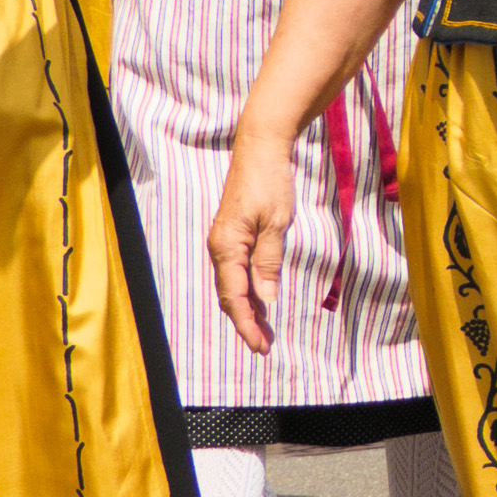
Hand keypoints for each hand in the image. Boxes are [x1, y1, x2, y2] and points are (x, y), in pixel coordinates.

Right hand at [206, 131, 298, 354]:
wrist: (260, 149)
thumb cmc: (269, 182)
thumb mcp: (276, 222)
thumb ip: (269, 261)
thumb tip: (266, 299)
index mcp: (227, 247)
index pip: (234, 297)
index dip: (247, 324)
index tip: (260, 346)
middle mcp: (220, 249)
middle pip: (229, 297)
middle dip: (246, 323)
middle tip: (265, 346)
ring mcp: (225, 243)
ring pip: (232, 286)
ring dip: (247, 310)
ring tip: (264, 332)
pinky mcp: (233, 237)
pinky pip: (236, 272)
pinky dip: (247, 291)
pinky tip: (259, 302)